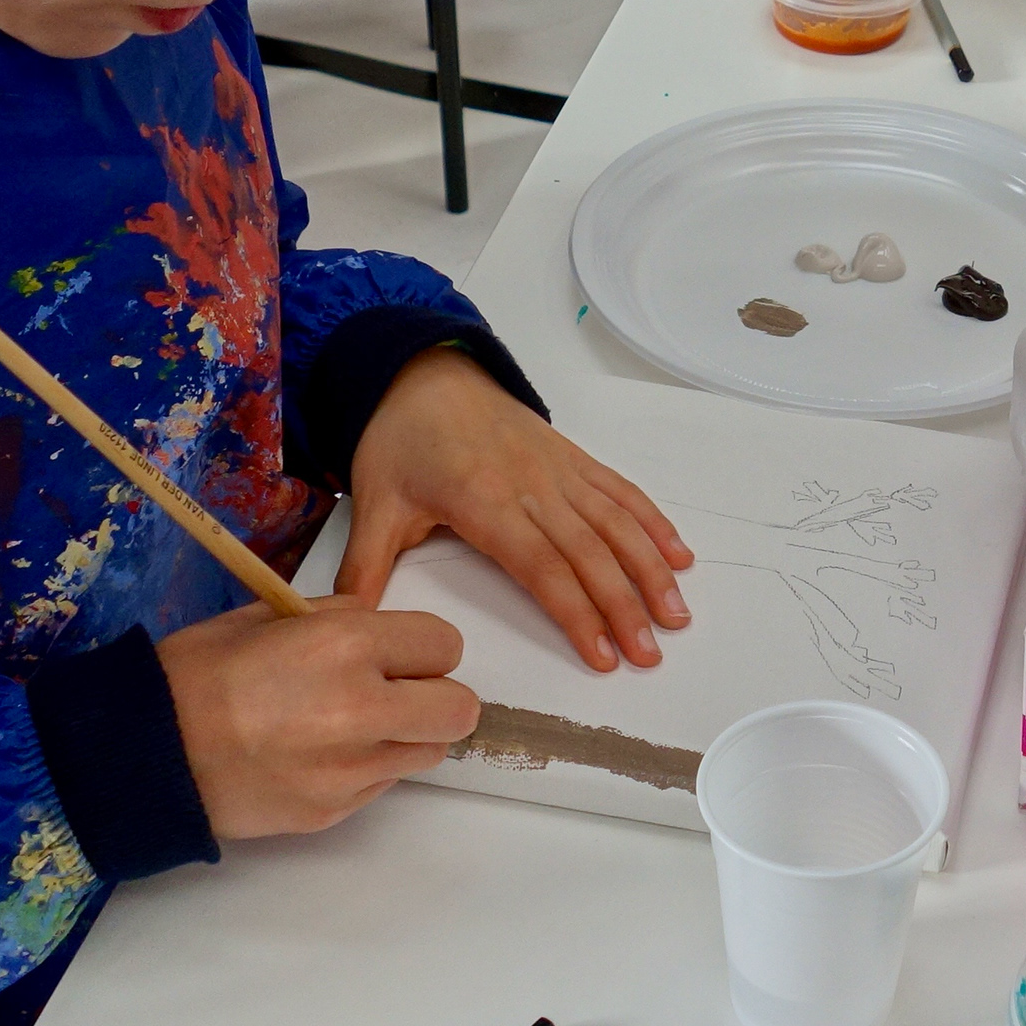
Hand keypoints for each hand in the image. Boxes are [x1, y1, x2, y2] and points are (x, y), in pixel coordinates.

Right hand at [153, 596, 476, 840]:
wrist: (143, 753)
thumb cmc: (196, 672)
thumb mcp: (266, 617)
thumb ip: (337, 618)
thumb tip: (379, 625)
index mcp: (345, 646)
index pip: (444, 644)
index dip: (422, 646)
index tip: (396, 651)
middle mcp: (361, 709)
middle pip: (459, 708)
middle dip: (436, 694)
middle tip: (395, 690)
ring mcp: (350, 770)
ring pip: (428, 752)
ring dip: (407, 734)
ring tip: (352, 724)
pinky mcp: (334, 811)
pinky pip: (382, 784)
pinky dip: (366, 767)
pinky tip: (317, 754)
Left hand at [334, 348, 693, 672]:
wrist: (420, 370)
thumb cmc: (398, 439)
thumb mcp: (373, 505)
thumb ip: (365, 568)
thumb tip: (348, 624)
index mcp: (484, 502)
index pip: (543, 567)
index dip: (577, 613)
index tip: (603, 655)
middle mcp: (532, 485)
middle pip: (590, 553)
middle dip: (625, 606)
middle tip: (650, 655)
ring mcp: (558, 468)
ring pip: (616, 523)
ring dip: (651, 569)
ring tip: (676, 614)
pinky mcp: (570, 456)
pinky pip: (620, 492)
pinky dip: (653, 523)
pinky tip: (678, 555)